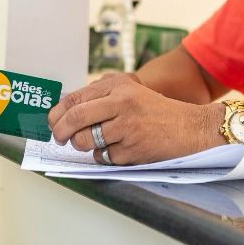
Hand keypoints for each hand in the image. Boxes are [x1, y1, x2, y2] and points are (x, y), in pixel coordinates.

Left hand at [47, 72, 218, 165]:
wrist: (190, 128)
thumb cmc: (157, 111)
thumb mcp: (131, 91)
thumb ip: (102, 95)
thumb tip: (66, 109)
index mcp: (119, 86)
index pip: (75, 99)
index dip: (57, 113)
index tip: (53, 122)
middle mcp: (122, 104)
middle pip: (75, 119)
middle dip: (61, 132)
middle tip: (60, 138)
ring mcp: (127, 128)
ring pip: (86, 141)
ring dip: (83, 146)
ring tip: (92, 143)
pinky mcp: (132, 149)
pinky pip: (104, 157)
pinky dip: (105, 156)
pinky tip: (118, 149)